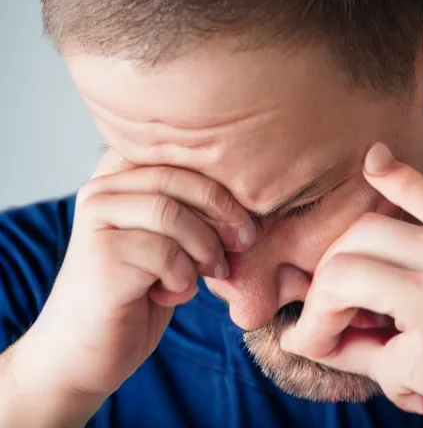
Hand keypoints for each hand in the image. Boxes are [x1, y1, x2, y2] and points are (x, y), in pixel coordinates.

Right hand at [12, 149, 255, 402]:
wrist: (85, 352)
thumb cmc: (136, 294)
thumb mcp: (169, 245)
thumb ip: (190, 217)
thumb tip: (245, 205)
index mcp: (118, 181)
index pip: (178, 160)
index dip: (220, 186)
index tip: (246, 219)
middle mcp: (100, 192)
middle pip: (177, 179)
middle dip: (223, 211)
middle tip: (244, 241)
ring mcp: (96, 221)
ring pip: (172, 214)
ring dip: (205, 247)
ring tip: (211, 271)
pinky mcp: (101, 255)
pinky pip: (164, 253)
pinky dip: (184, 276)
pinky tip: (177, 291)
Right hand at [281, 143, 422, 427]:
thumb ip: (361, 356)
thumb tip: (313, 342)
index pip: (338, 285)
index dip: (315, 318)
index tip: (313, 342)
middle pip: (347, 251)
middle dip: (326, 289)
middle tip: (331, 319)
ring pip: (372, 224)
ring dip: (347, 254)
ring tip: (353, 286)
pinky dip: (396, 176)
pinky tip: (372, 162)